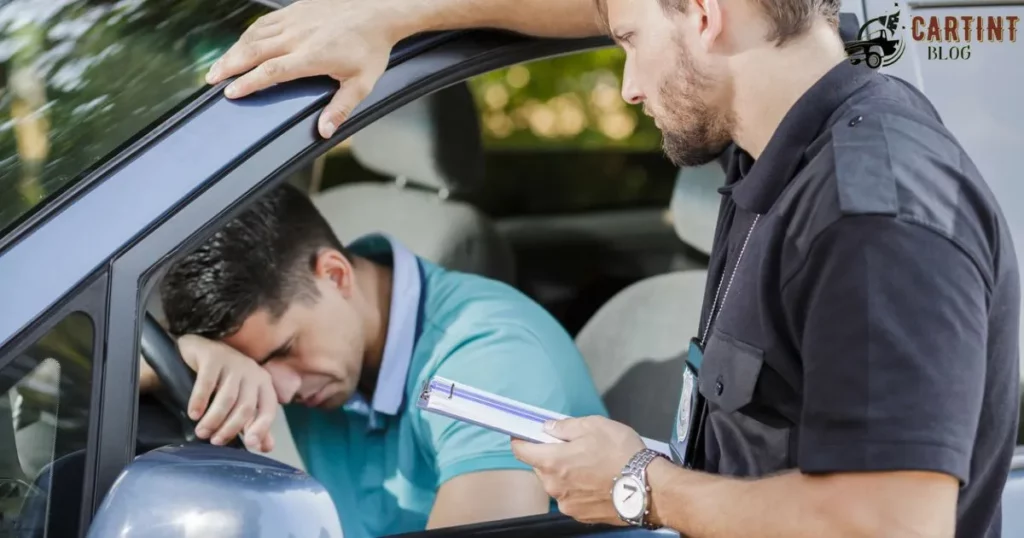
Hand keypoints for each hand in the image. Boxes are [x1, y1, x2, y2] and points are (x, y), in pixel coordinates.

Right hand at [177, 334, 276, 452]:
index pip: (268, 409)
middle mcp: (252, 371)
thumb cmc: (224, 381)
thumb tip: (266, 447)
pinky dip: (200, 400)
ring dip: (214, 419)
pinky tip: (193, 414)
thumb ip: (254, 423)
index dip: (262, 427)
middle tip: (213, 441)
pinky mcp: (213, 356)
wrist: (200, 350)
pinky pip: (207, 382)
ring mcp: (233, 362)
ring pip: (227, 398)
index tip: (250, 444)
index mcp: (263, 384)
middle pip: (245, 406)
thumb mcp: (241, 402)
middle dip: (230, 428)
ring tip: (201, 432)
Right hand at [205, 0, 399, 137]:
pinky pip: (265, 22)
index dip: (249, 82)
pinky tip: (241, 43)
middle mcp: (298, 36)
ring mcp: (295, 20)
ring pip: (255, 34)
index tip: (231, 93)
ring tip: (220, 65)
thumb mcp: (362, 83)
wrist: (379, 10)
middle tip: (211, 80)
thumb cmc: (371, 47)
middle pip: (254, 51)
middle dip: (229, 66)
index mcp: (312, 56)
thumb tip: (324, 131)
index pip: (272, 71)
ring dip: (234, 50)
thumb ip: (340, 108)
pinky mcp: (295, 9)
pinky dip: (249, 34)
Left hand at [510, 416, 645, 525]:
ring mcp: (566, 504)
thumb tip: (549, 427)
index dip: (522, 439)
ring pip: (556, 483)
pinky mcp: (580, 515)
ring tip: (591, 465)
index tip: (527, 434)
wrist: (648, 488)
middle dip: (550, 455)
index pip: (521, 450)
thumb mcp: (594, 425)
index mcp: (552, 461)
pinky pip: (570, 497)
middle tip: (573, 447)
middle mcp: (554, 486)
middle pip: (540, 467)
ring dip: (565, 473)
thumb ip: (565, 426)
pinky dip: (578, 488)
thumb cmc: (622, 454)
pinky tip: (597, 481)